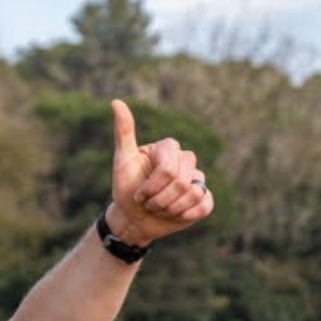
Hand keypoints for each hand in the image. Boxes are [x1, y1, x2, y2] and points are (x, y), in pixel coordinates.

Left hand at [109, 98, 213, 244]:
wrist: (133, 218)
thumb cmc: (126, 188)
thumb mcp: (122, 161)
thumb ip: (123, 132)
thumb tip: (116, 102)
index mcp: (168, 149)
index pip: (168, 169)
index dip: (151, 187)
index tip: (138, 194)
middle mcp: (186, 160)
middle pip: (181, 182)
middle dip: (159, 199)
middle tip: (147, 203)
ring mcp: (197, 178)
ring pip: (193, 194)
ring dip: (169, 209)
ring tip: (158, 208)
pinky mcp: (204, 198)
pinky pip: (204, 205)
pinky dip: (185, 214)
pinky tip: (174, 214)